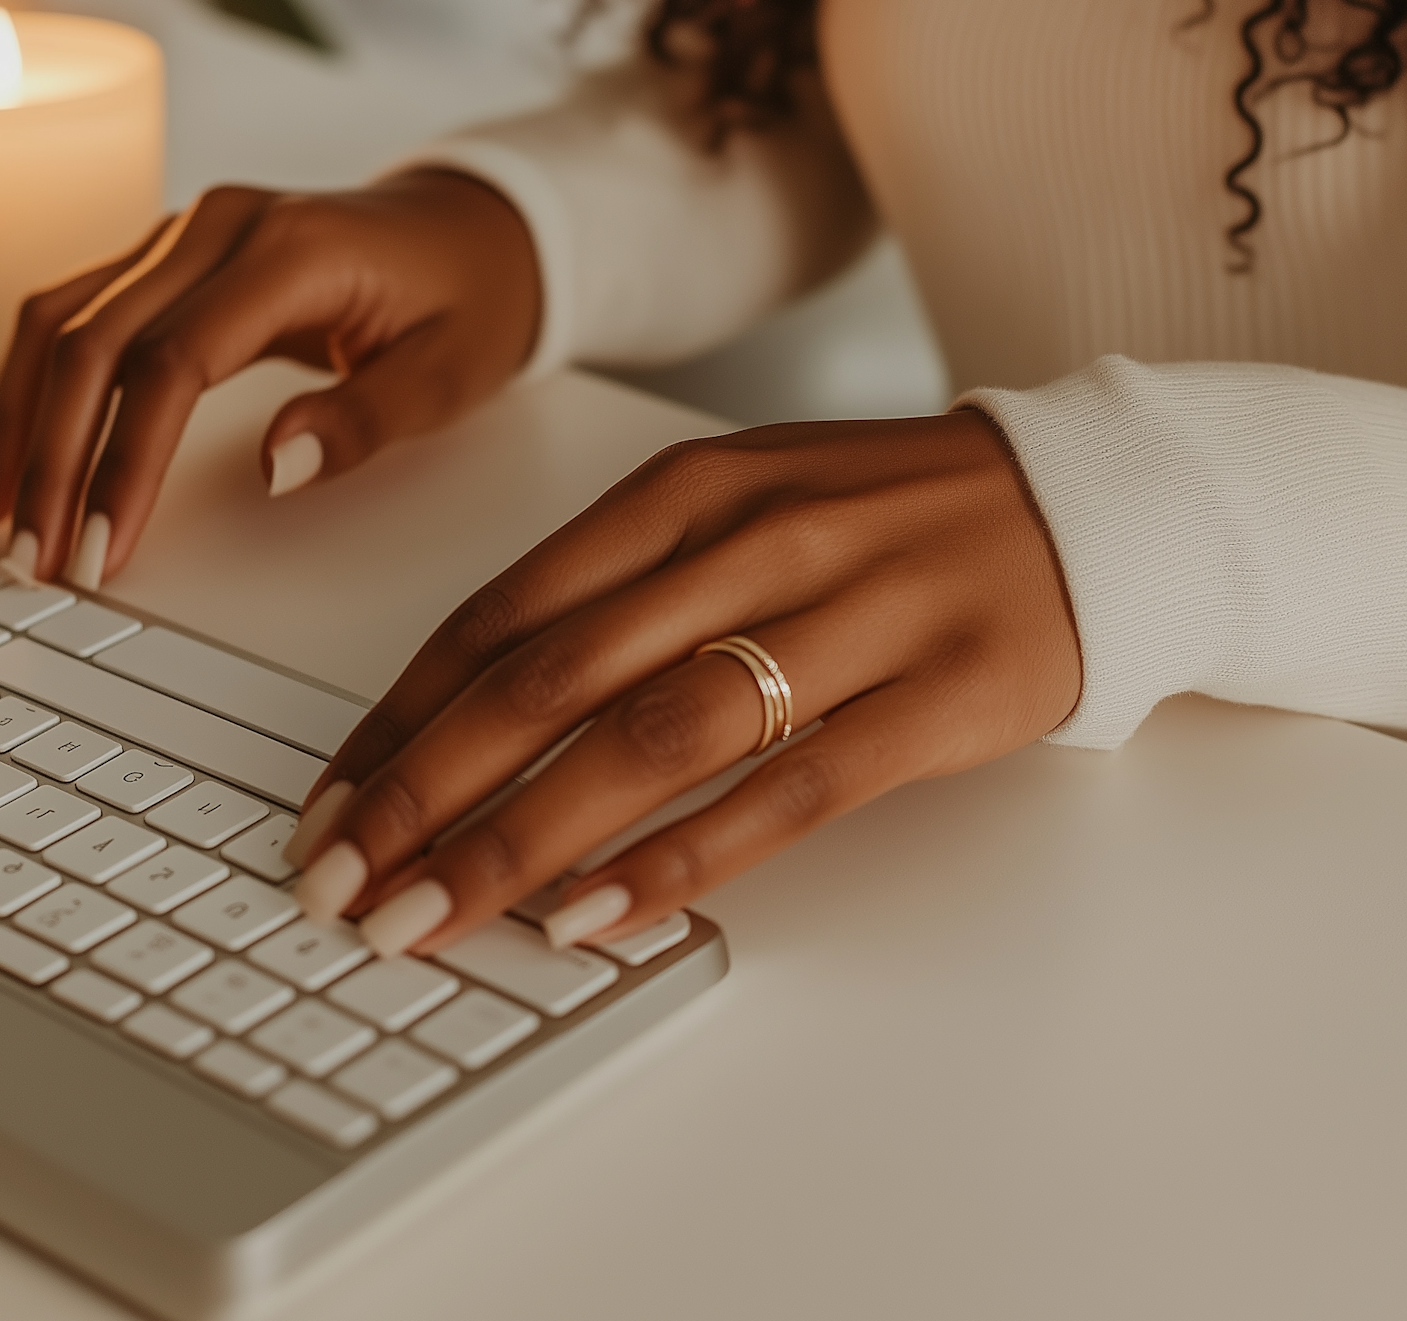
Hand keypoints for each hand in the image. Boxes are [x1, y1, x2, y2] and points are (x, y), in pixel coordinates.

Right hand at [0, 170, 539, 584]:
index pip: (173, 362)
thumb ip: (366, 421)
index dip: (126, 463)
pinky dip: (34, 380)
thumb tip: (276, 468)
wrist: (476, 229)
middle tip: (32, 555)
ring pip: (64, 320)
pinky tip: (7, 445)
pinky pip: (79, 310)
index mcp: (292, 251)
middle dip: (53, 459)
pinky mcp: (172, 255)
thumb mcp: (451, 373)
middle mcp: (220, 226)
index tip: (101, 548)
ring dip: (24, 421)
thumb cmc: (471, 297)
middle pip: (95, 341)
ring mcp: (187, 232)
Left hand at [286, 411, 1081, 955]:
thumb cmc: (880, 514)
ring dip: (525, 838)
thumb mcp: (740, 504)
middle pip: (554, 678)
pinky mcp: (930, 697)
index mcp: (688, 490)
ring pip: (653, 737)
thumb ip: (621, 588)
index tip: (331, 800)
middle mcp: (751, 543)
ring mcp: (848, 617)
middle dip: (429, 789)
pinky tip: (600, 915)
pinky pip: (788, 791)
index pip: (506, 609)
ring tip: (435, 916)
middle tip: (344, 883)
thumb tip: (481, 707)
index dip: (404, 715)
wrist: (1075, 504)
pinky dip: (683, 858)